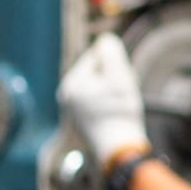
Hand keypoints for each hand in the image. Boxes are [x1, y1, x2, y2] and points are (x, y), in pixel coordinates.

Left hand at [59, 33, 148, 162]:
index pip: (95, 57)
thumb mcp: (119, 77)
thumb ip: (111, 54)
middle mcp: (66, 96)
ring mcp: (73, 110)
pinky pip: (98, 101)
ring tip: (121, 106)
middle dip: (113, 78)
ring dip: (113, 91)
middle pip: (96, 73)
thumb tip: (105, 39)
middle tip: (123, 95)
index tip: (122, 81)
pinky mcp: (82, 121)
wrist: (119, 150)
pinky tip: (117, 115)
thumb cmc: (120, 112)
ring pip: (99, 88)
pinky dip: (110, 103)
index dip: (114, 65)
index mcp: (71, 84)